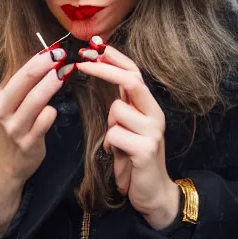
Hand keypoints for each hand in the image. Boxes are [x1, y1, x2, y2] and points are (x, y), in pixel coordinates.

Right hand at [0, 47, 67, 183]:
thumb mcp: (16, 101)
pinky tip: (54, 111)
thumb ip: (28, 81)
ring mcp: (15, 126)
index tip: (57, 47)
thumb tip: (52, 54)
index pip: (19, 70)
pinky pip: (43, 121)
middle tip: (62, 54)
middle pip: (24, 80)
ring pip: (35, 99)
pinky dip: (50, 113)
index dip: (39, 57)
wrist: (12, 160)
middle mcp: (3, 109)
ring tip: (65, 71)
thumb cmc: (20, 122)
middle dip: (44, 64)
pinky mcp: (28, 141)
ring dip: (52, 83)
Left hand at [76, 43, 180, 229]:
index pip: (134, 73)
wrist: (154, 193)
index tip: (96, 45)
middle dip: (105, 68)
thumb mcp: (129, 127)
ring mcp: (153, 129)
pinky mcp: (146, 148)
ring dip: (110, 127)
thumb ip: (122, 106)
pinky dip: (110, 146)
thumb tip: (105, 81)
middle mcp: (154, 113)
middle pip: (131, 80)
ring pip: (117, 111)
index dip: (116, 58)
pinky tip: (120, 158)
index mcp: (149, 106)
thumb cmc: (135, 158)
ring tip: (119, 145)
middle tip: (82, 60)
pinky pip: (115, 135)